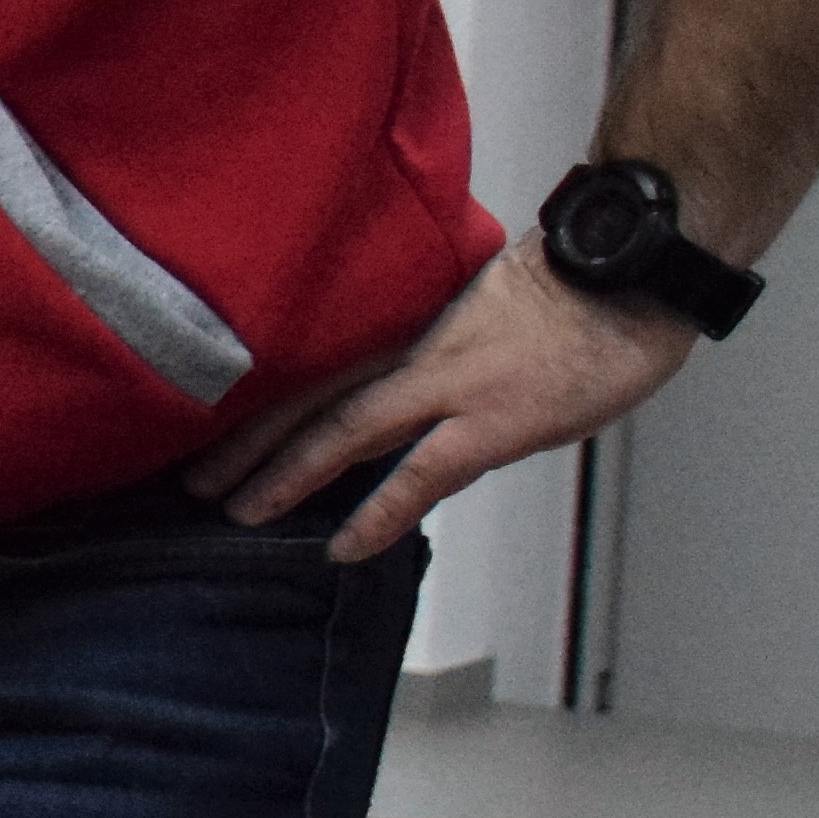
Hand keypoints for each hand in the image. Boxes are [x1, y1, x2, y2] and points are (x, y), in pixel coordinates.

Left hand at [193, 239, 693, 560]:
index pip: (308, 361)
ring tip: (235, 512)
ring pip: (341, 432)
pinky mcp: (490, 419)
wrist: (630, 271)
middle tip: (188, 480)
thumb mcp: (475, 303)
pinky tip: (341, 546)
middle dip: (242, 442)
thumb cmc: (568, 288)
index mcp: (401, 320)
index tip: (204, 424)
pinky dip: (376, 511)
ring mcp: (446, 384)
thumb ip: (429, 342)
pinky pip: (418, 474)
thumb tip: (400, 385)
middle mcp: (407, 348)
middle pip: (304, 396)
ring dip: (283, 475)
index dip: (254, 398)